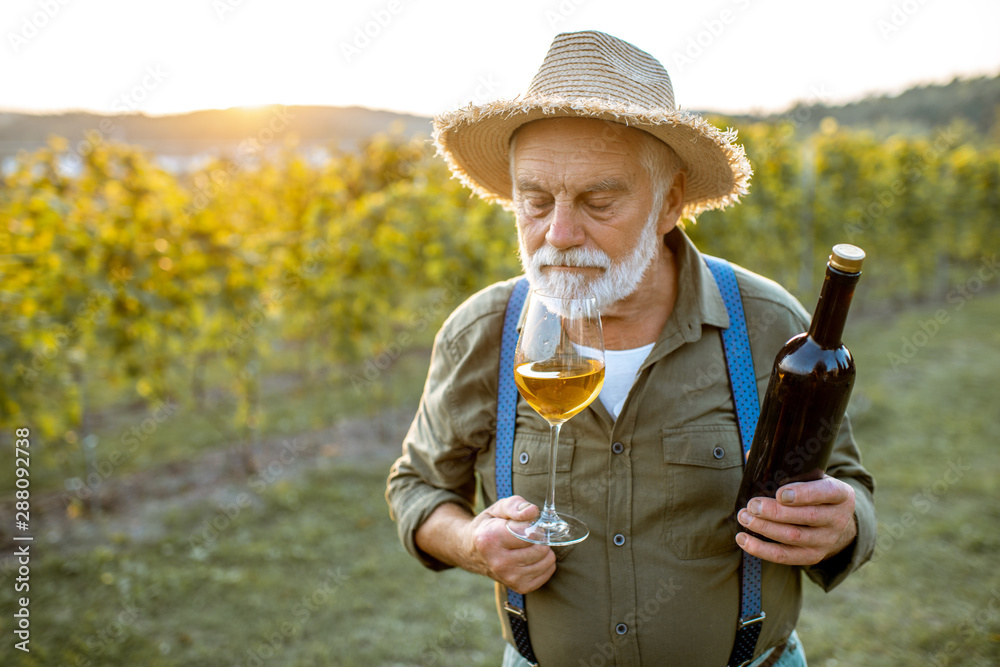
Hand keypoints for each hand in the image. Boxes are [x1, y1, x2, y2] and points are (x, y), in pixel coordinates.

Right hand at [465, 496, 555, 593]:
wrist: (473, 551)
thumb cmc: (490, 526)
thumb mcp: (498, 508)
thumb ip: (515, 505)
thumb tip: (532, 512)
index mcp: (490, 539)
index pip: (529, 533)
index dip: (533, 525)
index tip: (526, 524)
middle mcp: (498, 562)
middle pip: (540, 548)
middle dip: (540, 538)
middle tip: (529, 535)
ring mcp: (508, 577)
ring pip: (547, 561)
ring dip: (544, 550)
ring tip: (529, 546)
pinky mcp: (519, 587)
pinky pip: (547, 572)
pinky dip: (544, 563)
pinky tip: (530, 558)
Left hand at [735, 475, 856, 565]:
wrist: (837, 522)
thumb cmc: (817, 493)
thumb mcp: (814, 477)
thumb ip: (788, 467)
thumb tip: (751, 454)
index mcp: (841, 494)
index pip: (827, 493)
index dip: (804, 494)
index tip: (780, 493)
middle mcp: (838, 519)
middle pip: (807, 517)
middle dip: (775, 512)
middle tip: (752, 504)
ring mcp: (827, 540)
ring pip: (794, 537)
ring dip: (764, 528)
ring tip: (744, 517)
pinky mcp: (812, 556)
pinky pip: (785, 556)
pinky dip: (761, 549)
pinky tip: (743, 539)